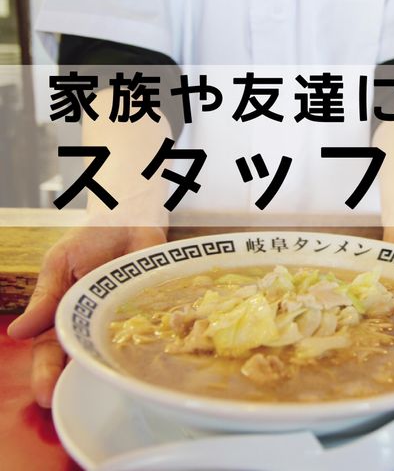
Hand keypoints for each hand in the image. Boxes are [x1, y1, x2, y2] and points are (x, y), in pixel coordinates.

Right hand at [7, 226, 165, 406]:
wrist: (130, 216)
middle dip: (74, 381)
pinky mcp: (150, 311)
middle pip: (81, 357)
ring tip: (105, 389)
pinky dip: (146, 348)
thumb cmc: (91, 238)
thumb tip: (18, 330)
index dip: (46, 372)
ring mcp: (120, 319)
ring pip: (112, 351)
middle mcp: (92, 322)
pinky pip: (149, 334)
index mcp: (64, 313)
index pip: (50, 349)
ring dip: (108, 369)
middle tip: (73, 401)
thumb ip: (45, 296)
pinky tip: (142, 363)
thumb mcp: (61, 262)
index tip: (44, 393)